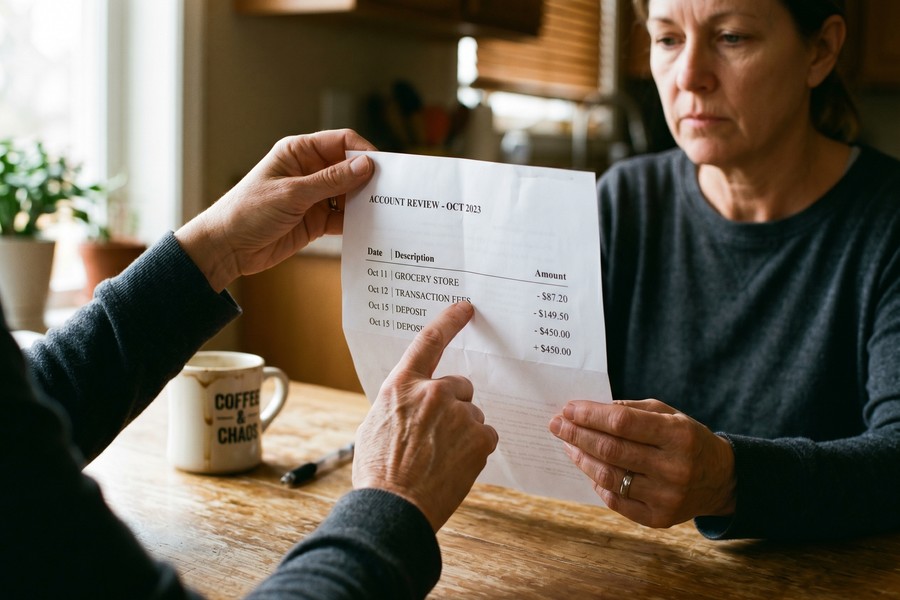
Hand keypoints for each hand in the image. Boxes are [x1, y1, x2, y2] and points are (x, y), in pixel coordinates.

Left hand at [175, 129, 375, 291]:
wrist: (227, 248)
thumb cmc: (248, 211)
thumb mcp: (292, 193)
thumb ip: (331, 181)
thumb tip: (366, 165)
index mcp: (299, 153)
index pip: (341, 142)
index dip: (364, 152)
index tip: (384, 168)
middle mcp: (310, 171)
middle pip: (350, 169)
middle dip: (370, 179)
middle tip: (393, 192)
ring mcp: (314, 197)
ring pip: (350, 195)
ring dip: (365, 203)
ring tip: (387, 212)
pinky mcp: (316, 221)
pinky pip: (344, 218)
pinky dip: (356, 223)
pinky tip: (371, 228)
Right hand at [352, 302, 498, 531]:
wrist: (393, 507)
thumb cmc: (378, 471)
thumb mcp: (376, 424)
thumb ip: (400, 404)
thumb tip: (413, 404)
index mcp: (403, 385)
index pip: (429, 341)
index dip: (449, 321)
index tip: (465, 308)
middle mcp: (433, 392)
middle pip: (459, 387)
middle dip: (453, 407)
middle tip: (434, 438)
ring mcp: (459, 414)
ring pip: (472, 416)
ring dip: (462, 432)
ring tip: (438, 459)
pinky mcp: (479, 438)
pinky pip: (486, 436)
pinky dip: (475, 449)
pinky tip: (454, 466)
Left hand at [549, 399, 735, 527]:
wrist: (720, 479)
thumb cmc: (687, 439)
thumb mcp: (669, 415)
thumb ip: (631, 411)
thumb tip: (589, 411)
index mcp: (678, 436)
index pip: (622, 423)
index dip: (590, 415)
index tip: (568, 408)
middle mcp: (674, 468)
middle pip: (611, 450)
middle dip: (577, 434)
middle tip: (556, 424)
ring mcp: (666, 497)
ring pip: (609, 477)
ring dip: (581, 458)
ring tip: (568, 444)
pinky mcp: (659, 519)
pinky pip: (616, 500)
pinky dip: (598, 483)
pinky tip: (590, 469)